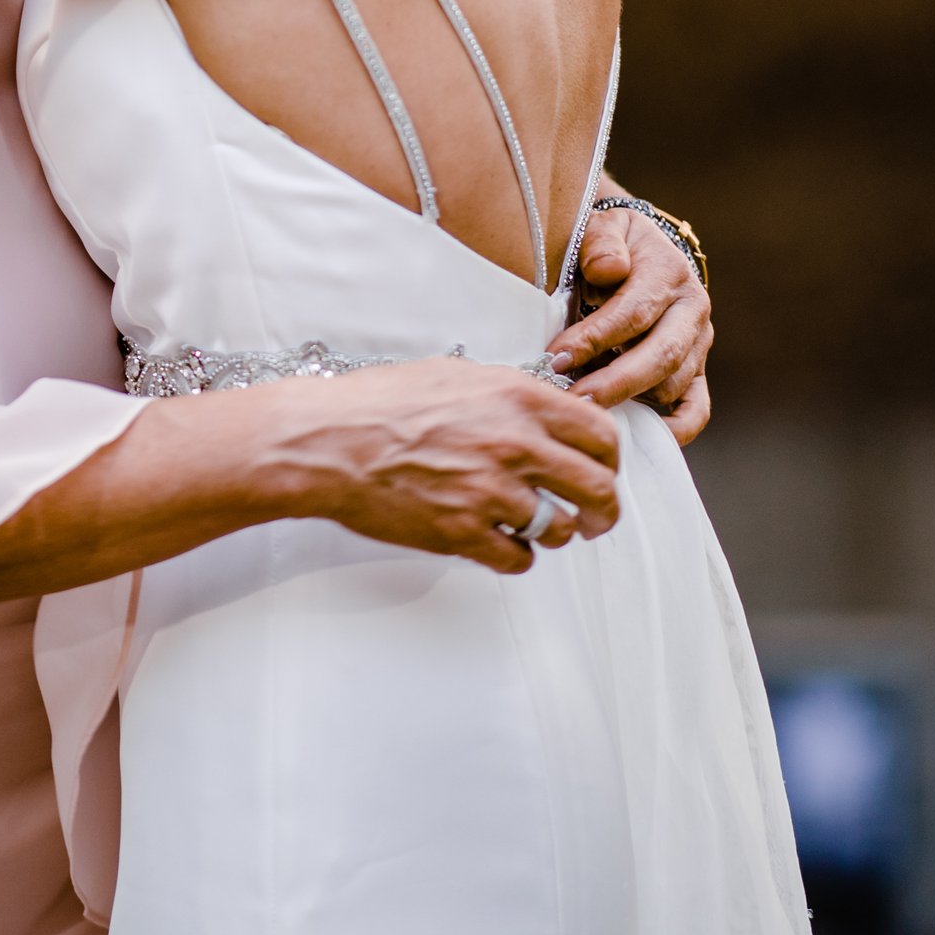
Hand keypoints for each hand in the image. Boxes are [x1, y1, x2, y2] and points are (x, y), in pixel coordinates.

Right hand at [293, 354, 621, 571]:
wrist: (326, 442)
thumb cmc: (379, 404)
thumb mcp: (456, 376)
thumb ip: (510, 395)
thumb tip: (548, 411)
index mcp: (517, 398)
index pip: (600, 434)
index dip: (608, 459)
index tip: (602, 470)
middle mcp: (513, 443)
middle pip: (596, 488)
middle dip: (602, 509)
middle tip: (595, 518)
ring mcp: (490, 491)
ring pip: (559, 528)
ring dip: (554, 532)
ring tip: (537, 527)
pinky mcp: (464, 532)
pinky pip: (518, 558)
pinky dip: (516, 556)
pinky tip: (500, 543)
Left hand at [546, 204, 712, 445]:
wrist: (639, 252)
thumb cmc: (611, 245)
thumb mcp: (603, 227)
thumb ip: (603, 243)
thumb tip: (608, 269)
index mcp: (669, 272)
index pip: (633, 312)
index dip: (593, 338)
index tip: (554, 358)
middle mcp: (692, 310)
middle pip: (660, 356)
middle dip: (613, 382)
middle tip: (572, 399)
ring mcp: (698, 345)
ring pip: (672, 385)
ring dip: (630, 401)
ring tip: (584, 407)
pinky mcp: (697, 372)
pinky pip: (696, 409)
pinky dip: (674, 430)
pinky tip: (635, 435)